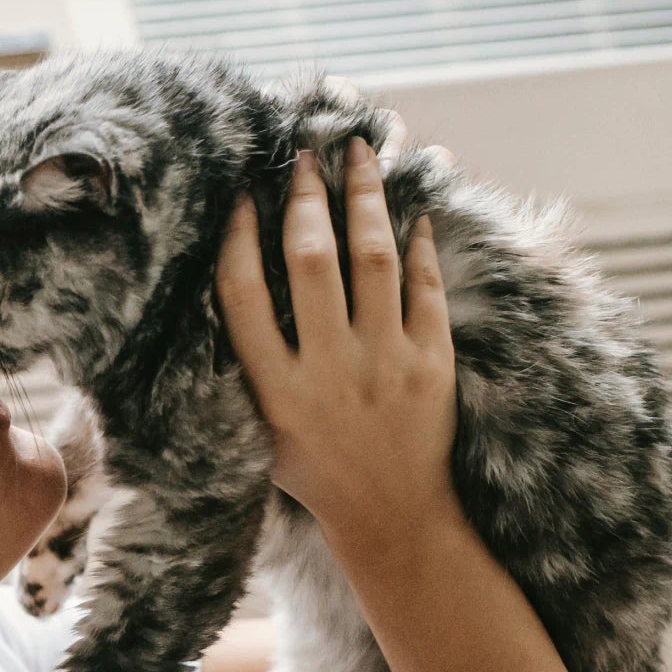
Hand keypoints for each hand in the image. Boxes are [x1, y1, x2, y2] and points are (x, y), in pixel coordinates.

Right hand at [217, 136, 460, 555]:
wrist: (392, 517)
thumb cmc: (319, 473)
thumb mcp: (264, 434)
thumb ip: (252, 372)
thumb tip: (242, 289)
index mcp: (275, 392)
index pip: (244, 296)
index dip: (239, 237)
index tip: (241, 196)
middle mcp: (327, 372)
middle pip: (309, 261)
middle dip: (305, 198)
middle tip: (304, 157)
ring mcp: (384, 364)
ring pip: (373, 258)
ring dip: (365, 198)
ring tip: (361, 155)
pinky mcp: (432, 363)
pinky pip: (425, 287)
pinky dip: (418, 246)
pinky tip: (413, 215)